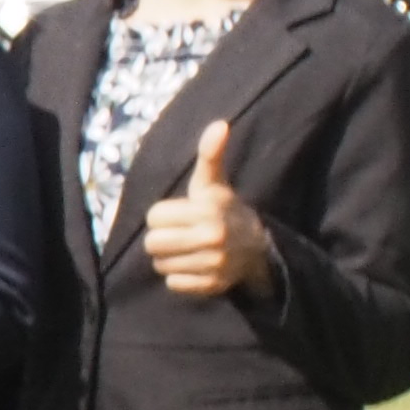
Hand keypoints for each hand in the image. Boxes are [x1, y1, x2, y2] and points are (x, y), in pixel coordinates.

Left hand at [142, 117, 273, 299]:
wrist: (256, 248)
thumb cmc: (223, 210)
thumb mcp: (213, 182)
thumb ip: (210, 155)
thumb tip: (219, 124)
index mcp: (207, 210)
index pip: (154, 217)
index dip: (161, 217)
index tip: (178, 215)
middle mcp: (212, 237)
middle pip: (152, 243)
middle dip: (161, 239)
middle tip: (178, 235)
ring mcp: (214, 264)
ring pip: (160, 265)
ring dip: (168, 259)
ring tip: (187, 250)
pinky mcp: (212, 286)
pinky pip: (173, 284)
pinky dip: (179, 278)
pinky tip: (195, 266)